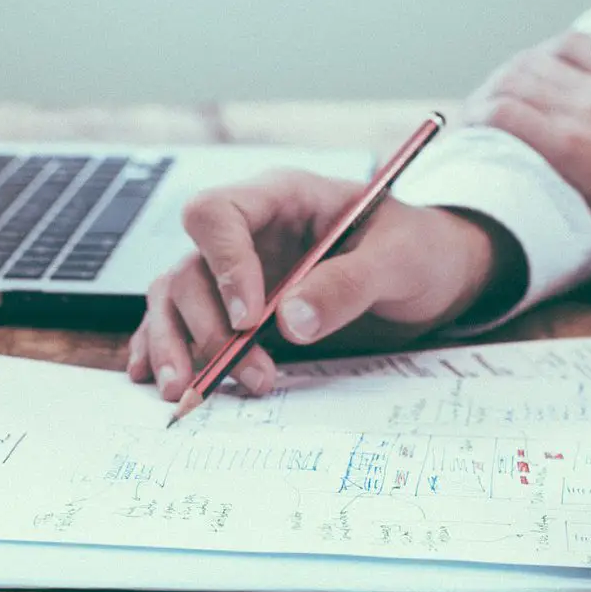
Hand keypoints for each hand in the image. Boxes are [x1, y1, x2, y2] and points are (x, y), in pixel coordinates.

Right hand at [127, 170, 520, 399]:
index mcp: (281, 198)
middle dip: (207, 327)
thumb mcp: (399, 260)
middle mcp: (248, 233)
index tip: (249, 318)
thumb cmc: (420, 250)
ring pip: (175, 299)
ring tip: (189, 393)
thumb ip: (348, 284)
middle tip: (249, 374)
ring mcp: (237, 272)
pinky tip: (155, 380)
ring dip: (176, 346)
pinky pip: (183, 323)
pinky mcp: (236, 309)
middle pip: (189, 268)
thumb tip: (290, 321)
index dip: (223, 265)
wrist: (436, 275)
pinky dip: (164, 350)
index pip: (217, 214)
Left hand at [476, 32, 590, 227]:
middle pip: (533, 61)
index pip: (572, 45)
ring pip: (513, 82)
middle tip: (483, 106)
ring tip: (469, 123)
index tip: (523, 81)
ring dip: (484, 98)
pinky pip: (505, 116)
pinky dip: (479, 120)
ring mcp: (588, 114)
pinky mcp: (569, 147)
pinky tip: (469, 135)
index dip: (537, 59)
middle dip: (502, 81)